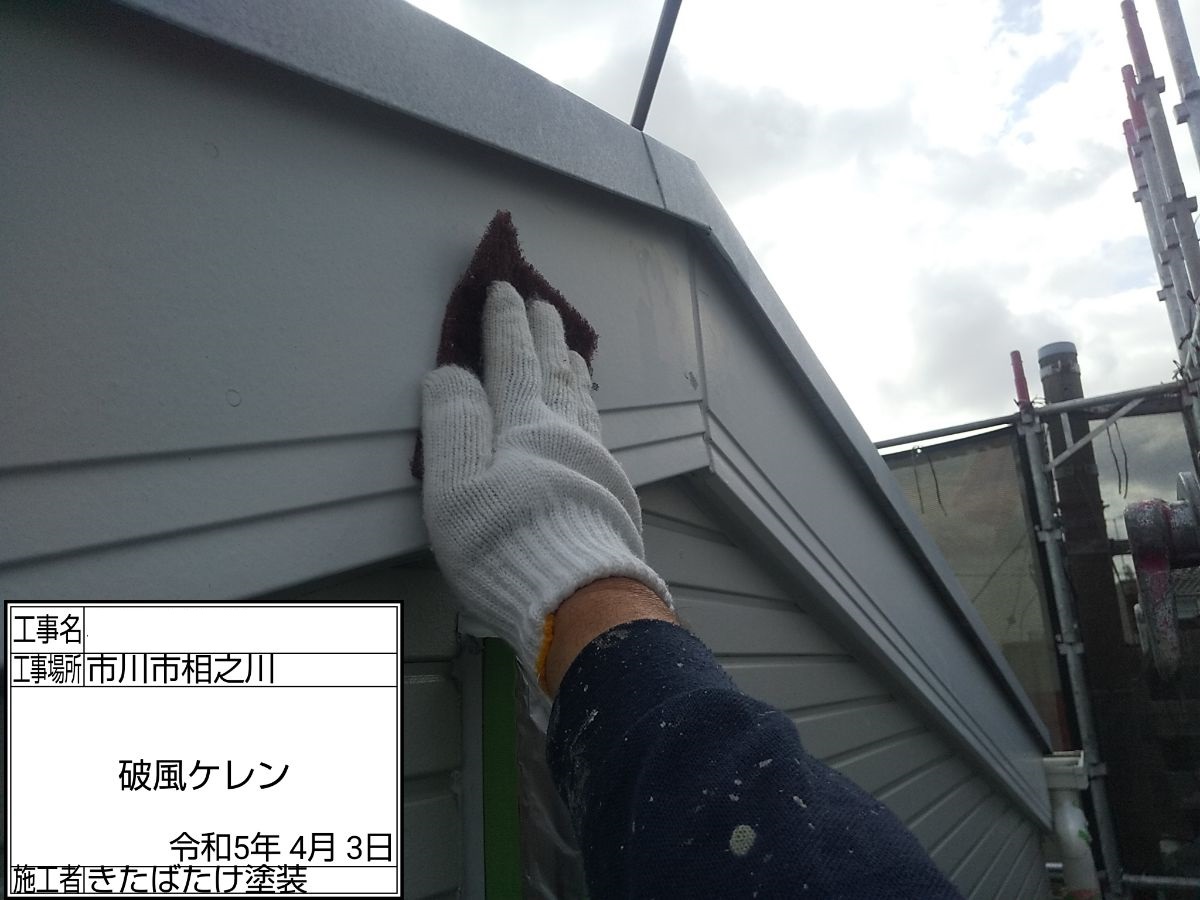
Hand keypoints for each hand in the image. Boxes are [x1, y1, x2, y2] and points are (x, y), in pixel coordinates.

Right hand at [420, 281, 670, 686]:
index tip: (503, 288)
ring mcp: (595, 463)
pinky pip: (598, 431)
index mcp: (524, 426)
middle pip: (555, 371)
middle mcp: (566, 434)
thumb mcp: (456, 486)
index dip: (505, 323)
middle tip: (543, 303)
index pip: (512, 360)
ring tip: (572, 349)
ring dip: (573, 368)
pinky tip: (590, 417)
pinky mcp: (612, 494)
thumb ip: (452, 424)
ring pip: (583, 400)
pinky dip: (589, 408)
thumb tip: (450, 373)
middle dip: (545, 333)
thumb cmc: (505, 544)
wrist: (579, 598)